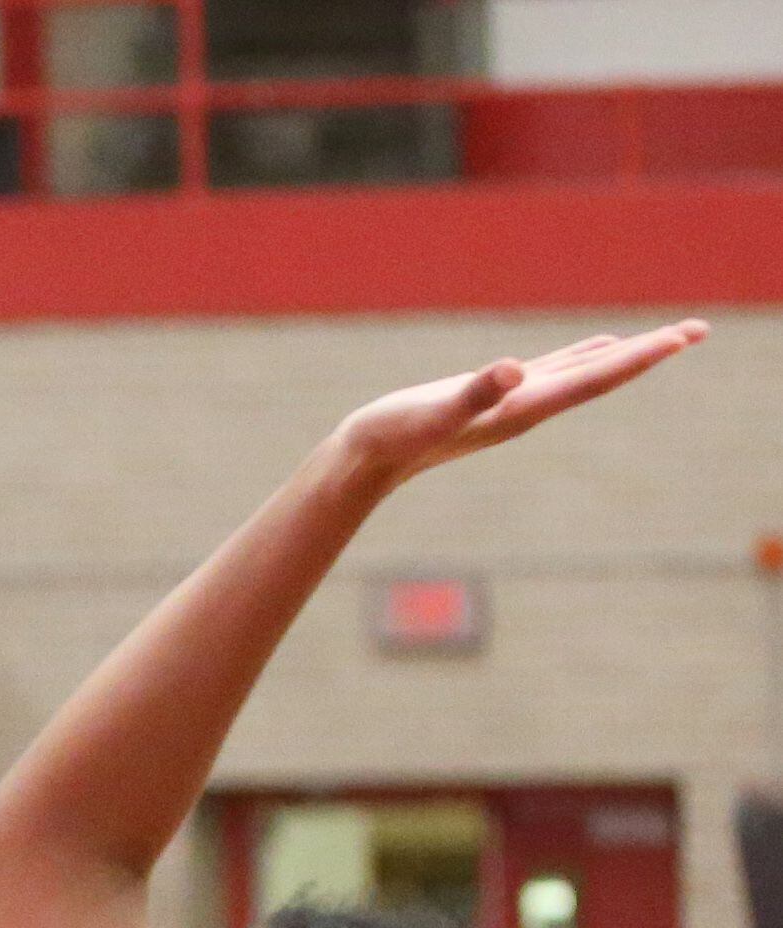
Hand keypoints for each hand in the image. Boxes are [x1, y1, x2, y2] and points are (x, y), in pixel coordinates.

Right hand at [334, 321, 707, 489]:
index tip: (683, 337)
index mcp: (522, 409)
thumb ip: (473, 392)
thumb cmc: (392, 435)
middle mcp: (528, 408)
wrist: (364, 462)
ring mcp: (513, 404)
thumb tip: (511, 371)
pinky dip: (585, 357)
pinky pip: (555, 371)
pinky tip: (600, 348)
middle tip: (699, 329)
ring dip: (626, 357)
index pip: (593, 380)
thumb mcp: (431, 410)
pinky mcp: (495, 396)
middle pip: (602, 377)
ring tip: (667, 338)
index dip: (638, 358)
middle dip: (650, 354)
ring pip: (584, 374)